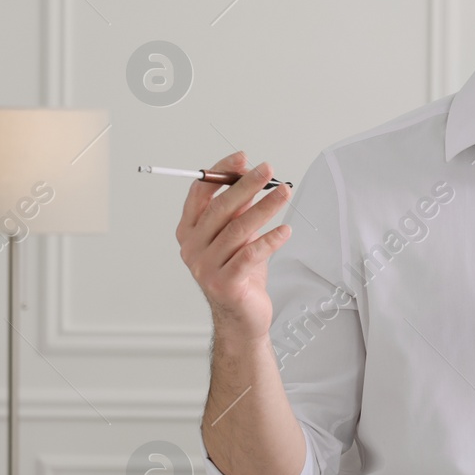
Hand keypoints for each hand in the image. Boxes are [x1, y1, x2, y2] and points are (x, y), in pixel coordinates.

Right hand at [175, 151, 292, 340]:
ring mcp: (205, 267)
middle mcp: (192, 248)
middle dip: (246, 185)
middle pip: (220, 209)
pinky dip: (270, 240)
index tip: (242, 158)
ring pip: (238, 230)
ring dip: (265, 208)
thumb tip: (250, 176)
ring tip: (285, 193)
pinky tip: (286, 230)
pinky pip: (250, 255)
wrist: (241, 316)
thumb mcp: (237, 237)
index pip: (199, 194)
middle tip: (268, 170)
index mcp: (189, 231)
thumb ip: (239, 210)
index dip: (220, 173)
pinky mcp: (225, 283)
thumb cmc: (239, 273)